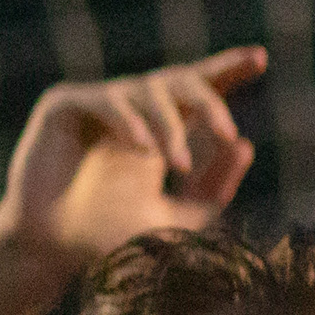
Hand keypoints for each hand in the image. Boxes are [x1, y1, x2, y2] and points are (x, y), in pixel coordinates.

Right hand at [0, 47, 266, 276]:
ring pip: (146, 90)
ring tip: (179, 165)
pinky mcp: (62, 106)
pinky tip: (144, 148)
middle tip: (228, 132)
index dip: (227, 69)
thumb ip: (213, 188)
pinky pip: (105, 99)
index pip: (197, 89)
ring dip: (170, 126)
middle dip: (209, 101)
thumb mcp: (177, 219)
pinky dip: (129, 120)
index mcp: (159, 131)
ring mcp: (96, 106)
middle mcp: (131, 112)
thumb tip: (244, 145)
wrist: (53, 255)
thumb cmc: (110, 240)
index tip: (261, 58)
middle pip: (179, 80)